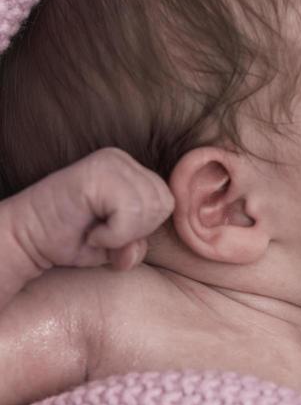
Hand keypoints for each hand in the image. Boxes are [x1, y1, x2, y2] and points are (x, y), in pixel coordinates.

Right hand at [8, 147, 174, 274]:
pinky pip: (131, 212)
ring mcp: (110, 162)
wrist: (28, 242)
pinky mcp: (97, 173)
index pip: (167, 202)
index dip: (144, 230)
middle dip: (137, 231)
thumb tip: (142, 245)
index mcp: (131, 170)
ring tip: (96, 232)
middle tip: (103, 234)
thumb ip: (142, 240)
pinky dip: (114, 234)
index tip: (111, 234)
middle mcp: (121, 159)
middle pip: (163, 203)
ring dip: (123, 234)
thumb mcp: (120, 244)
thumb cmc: (72, 241)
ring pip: (150, 207)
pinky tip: (91, 233)